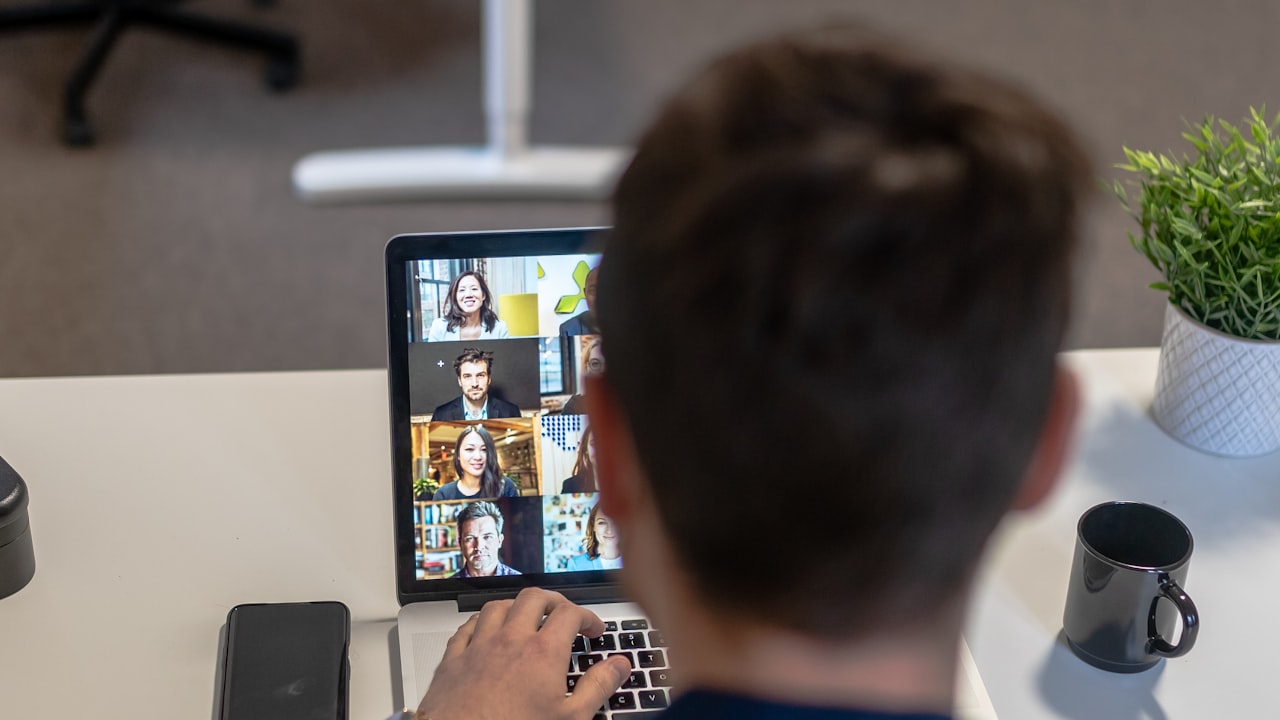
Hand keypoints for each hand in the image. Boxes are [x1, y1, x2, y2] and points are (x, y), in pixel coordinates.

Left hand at [415, 587, 631, 719]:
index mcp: (542, 653)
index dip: (587, 617)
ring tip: (527, 616)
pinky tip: (485, 630)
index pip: (570, 614)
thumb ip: (598, 687)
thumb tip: (619, 666)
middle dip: (554, 601)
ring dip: (516, 606)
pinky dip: (481, 622)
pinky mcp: (453, 660)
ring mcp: (479, 647)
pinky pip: (467, 627)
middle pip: (534, 598)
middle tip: (565, 614)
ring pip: (498, 606)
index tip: (593, 629)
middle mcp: (510, 641)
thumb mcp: (570, 718)